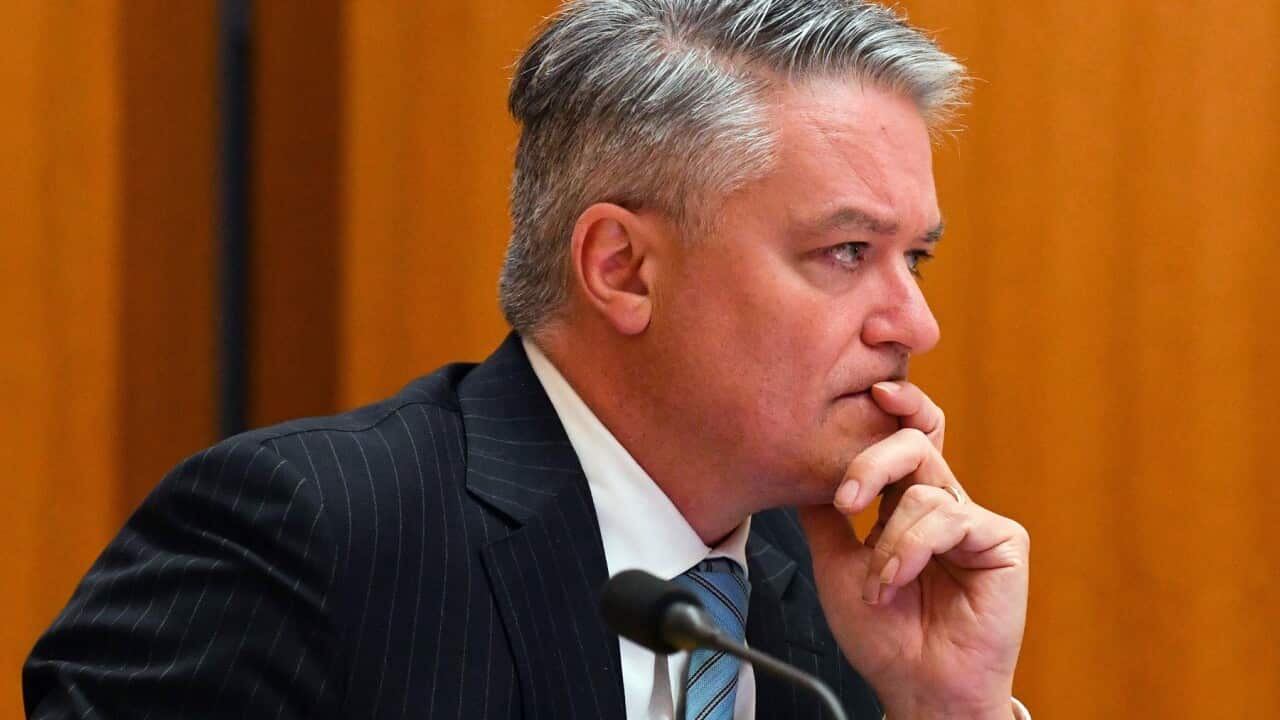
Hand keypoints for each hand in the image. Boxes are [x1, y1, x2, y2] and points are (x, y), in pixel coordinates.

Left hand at [797, 381, 1028, 719]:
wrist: (915, 689)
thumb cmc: (883, 637)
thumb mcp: (833, 564)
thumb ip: (824, 515)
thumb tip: (795, 467)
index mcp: (907, 504)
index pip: (904, 439)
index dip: (896, 407)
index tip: (872, 392)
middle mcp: (942, 504)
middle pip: (914, 443)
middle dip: (872, 462)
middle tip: (846, 499)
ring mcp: (973, 521)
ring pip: (923, 489)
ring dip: (887, 543)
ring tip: (877, 585)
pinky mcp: (1003, 541)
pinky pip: (951, 518)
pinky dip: (912, 549)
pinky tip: (897, 581)